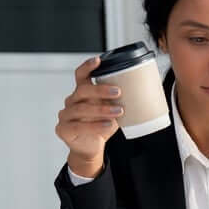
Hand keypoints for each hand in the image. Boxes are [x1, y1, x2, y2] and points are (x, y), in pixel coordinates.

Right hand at [55, 56, 122, 177]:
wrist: (91, 147)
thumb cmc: (102, 125)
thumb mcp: (113, 110)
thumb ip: (119, 101)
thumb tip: (144, 90)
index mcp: (82, 93)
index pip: (81, 76)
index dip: (88, 67)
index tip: (98, 60)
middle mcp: (71, 101)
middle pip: (82, 91)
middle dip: (100, 90)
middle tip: (118, 92)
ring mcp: (65, 115)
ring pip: (81, 109)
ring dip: (102, 109)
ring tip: (119, 112)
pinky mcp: (63, 129)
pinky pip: (78, 126)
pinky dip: (95, 125)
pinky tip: (107, 124)